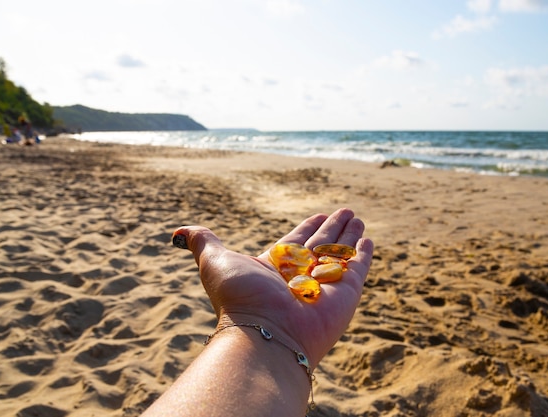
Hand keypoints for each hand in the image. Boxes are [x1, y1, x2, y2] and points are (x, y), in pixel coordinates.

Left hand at [173, 208, 373, 367]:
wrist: (265, 332)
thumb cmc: (238, 296)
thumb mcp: (214, 261)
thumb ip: (202, 242)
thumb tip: (179, 231)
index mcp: (274, 267)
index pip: (297, 241)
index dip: (308, 228)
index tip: (319, 215)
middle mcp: (300, 276)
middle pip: (321, 246)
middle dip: (333, 229)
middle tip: (346, 211)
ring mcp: (324, 285)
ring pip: (340, 254)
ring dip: (350, 237)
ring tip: (358, 217)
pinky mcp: (345, 294)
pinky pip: (357, 269)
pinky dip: (364, 255)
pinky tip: (368, 240)